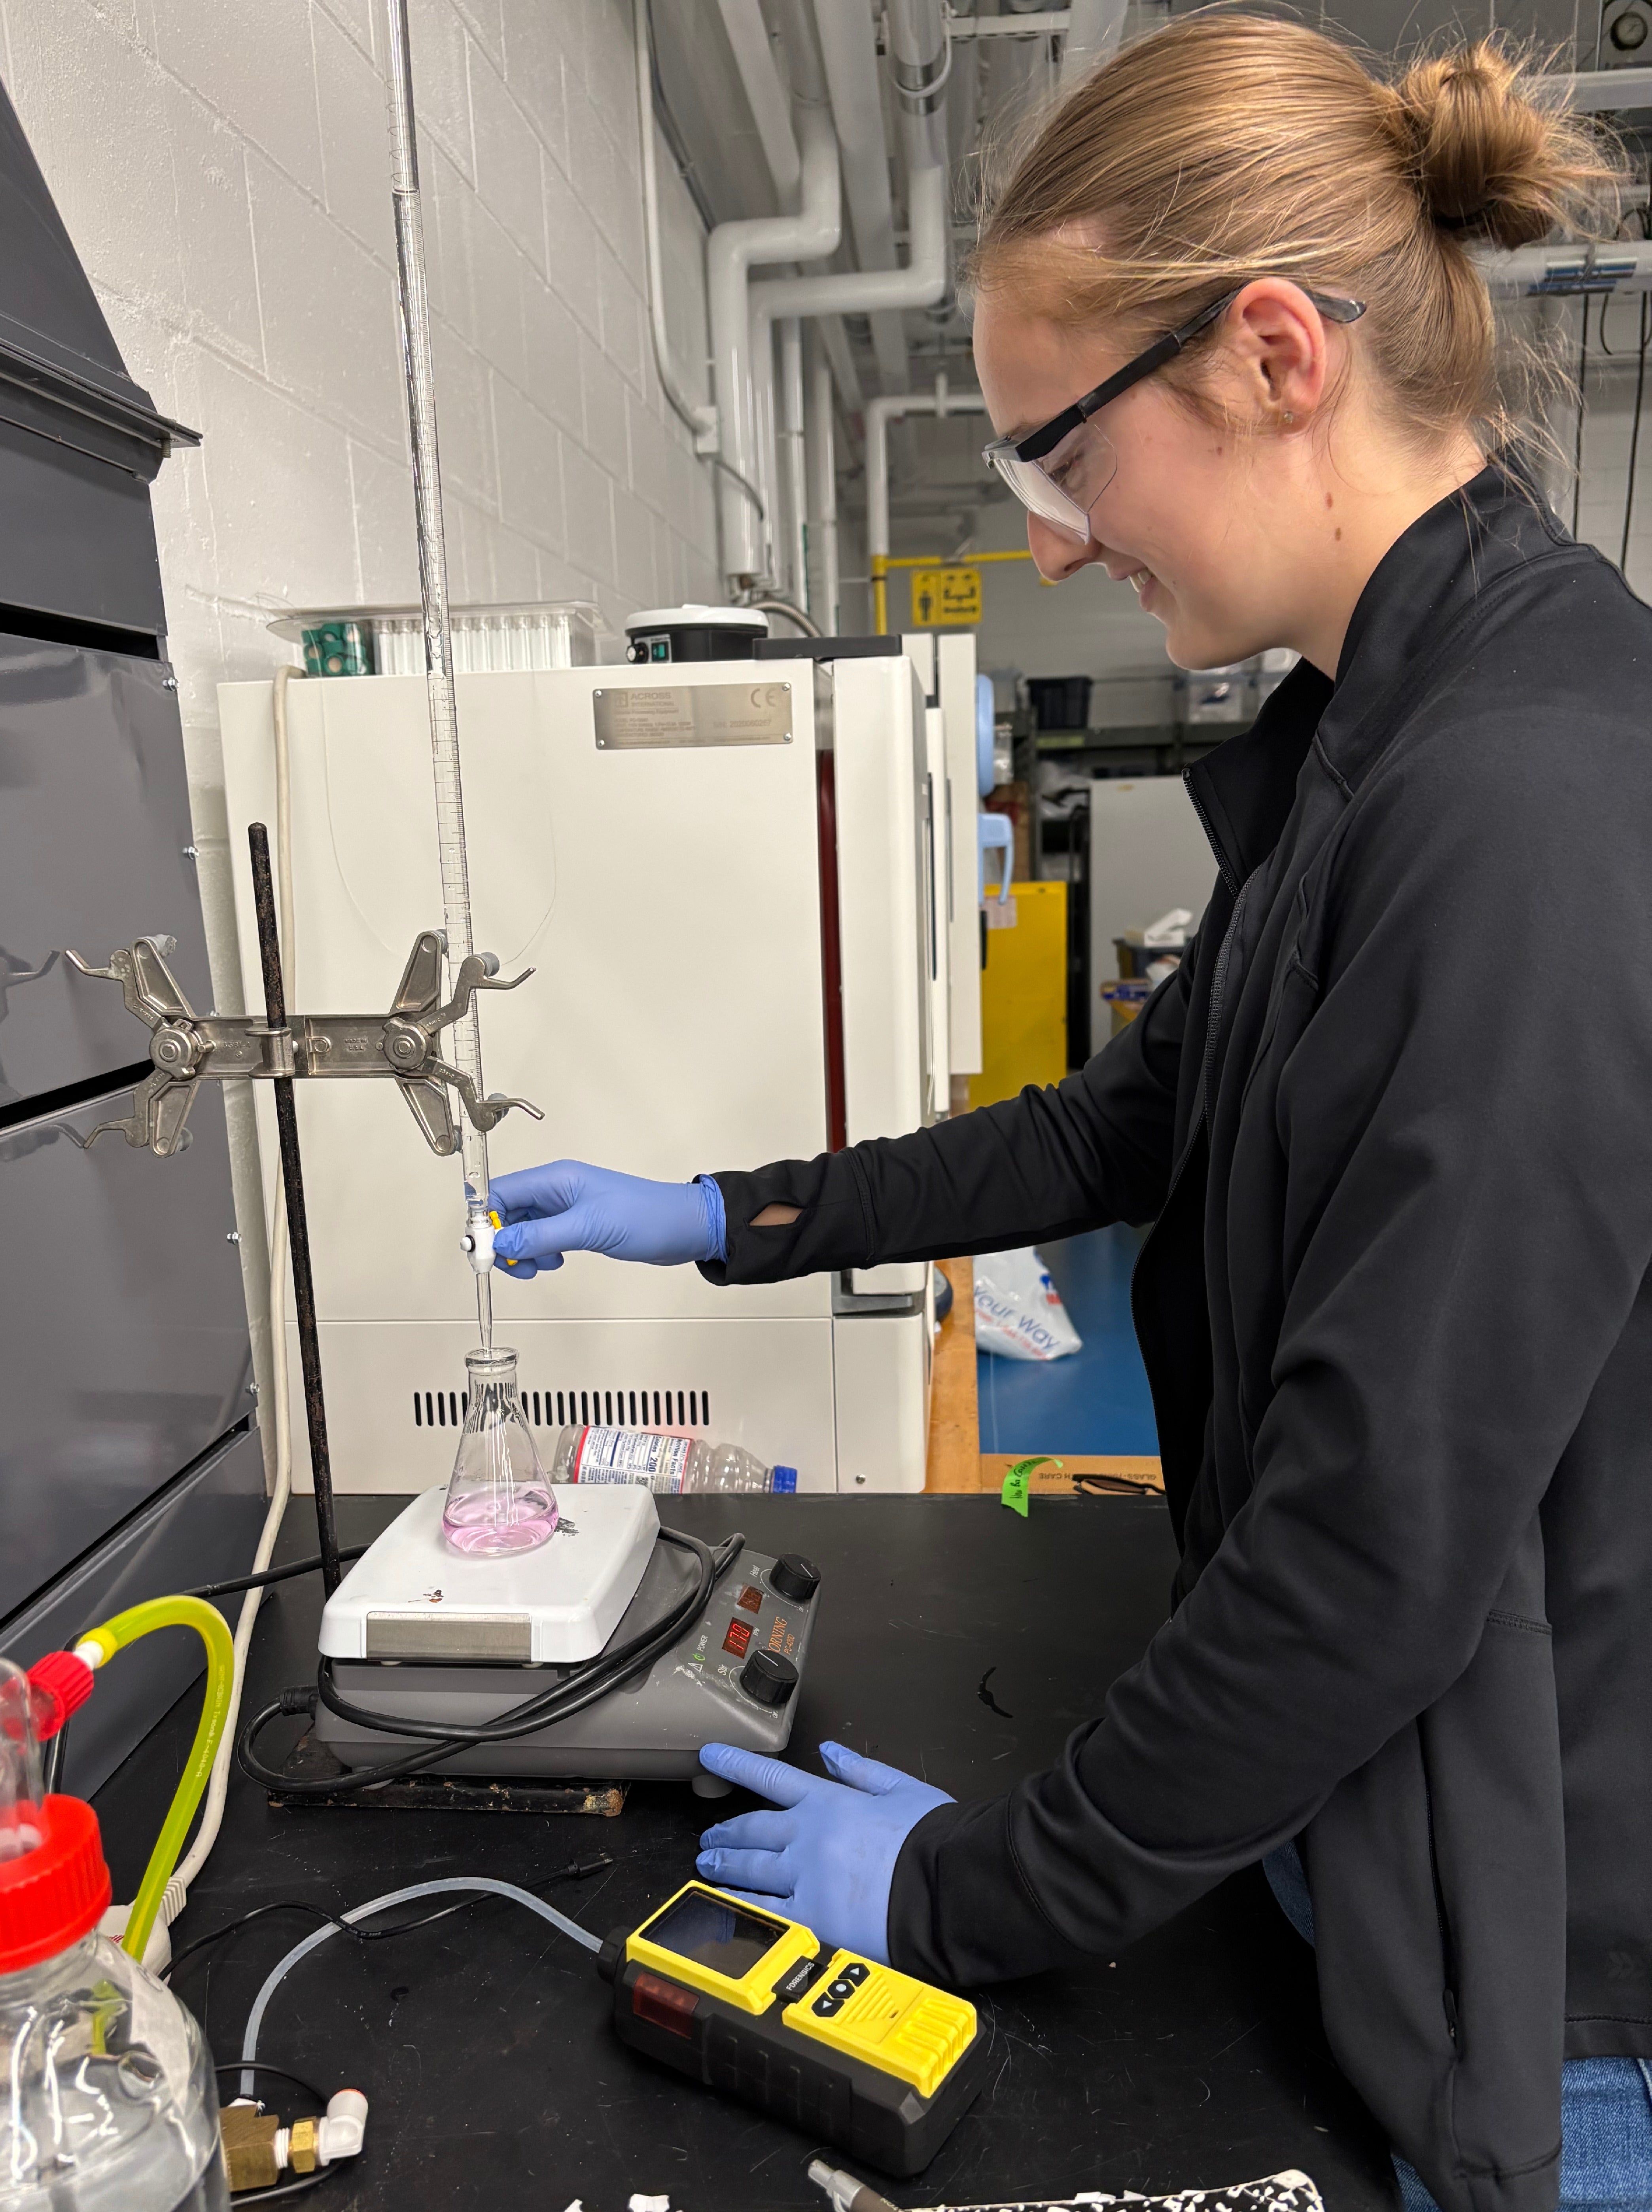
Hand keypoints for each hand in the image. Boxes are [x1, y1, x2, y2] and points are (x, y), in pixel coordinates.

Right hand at [488, 1161, 720, 1276]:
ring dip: (522, 1250)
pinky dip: (540, 1252)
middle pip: (509, 1211)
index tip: (485, 1249)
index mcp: (556, 1178)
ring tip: (539, 1266)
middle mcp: (557, 1189)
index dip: (487, 1220)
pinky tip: (554, 1261)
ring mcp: (567, 1207)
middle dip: (504, 1240)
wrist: (684, 1228)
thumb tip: (501, 1243)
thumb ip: (540, 1236)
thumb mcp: (588, 1228)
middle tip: (511, 1265)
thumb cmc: (647, 1217)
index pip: (502, 1192)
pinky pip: (543, 1236)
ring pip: (524, 1227)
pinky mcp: (578, 1224)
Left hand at [695, 1741, 951, 1964]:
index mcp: (830, 1802)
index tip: (709, 1755)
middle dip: (726, 1831)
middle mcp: (809, 1836)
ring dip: (724, 1866)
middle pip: (753, 1829)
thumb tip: (829, 1752)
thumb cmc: (933, 1839)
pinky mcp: (810, 1918)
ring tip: (707, 1867)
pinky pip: (763, 1912)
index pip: (771, 1776)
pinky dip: (739, 1907)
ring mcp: (805, 1877)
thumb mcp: (900, 1788)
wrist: (948, 1887)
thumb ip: (860, 1769)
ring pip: (750, 1869)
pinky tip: (722, 1906)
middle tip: (709, 1837)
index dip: (735, 1763)